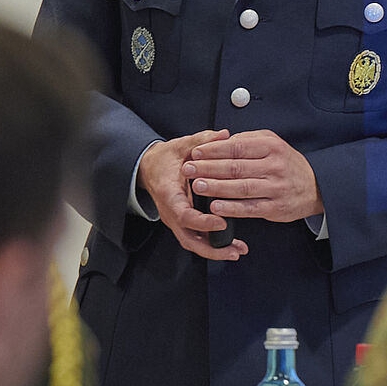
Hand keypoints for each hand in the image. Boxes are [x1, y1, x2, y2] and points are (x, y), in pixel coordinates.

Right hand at [136, 129, 247, 260]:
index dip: (203, 222)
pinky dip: (212, 244)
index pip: (184, 215)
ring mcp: (176, 220)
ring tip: (237, 251)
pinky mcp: (182, 222)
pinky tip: (230, 245)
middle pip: (189, 239)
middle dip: (212, 249)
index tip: (222, 223)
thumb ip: (201, 140)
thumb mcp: (180, 146)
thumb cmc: (164, 159)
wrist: (149, 168)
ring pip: (193, 243)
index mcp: (168, 195)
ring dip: (214, 250)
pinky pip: (196, 238)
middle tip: (234, 250)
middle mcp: (170, 212)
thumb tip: (222, 134)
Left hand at [186, 130, 323, 224]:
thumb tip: (222, 140)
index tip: (196, 152)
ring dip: (216, 188)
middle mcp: (274, 166)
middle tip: (189, 169)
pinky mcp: (275, 207)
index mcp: (271, 147)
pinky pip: (250, 208)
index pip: (237, 147)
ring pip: (241, 188)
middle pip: (235, 167)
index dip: (214, 150)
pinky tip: (216, 207)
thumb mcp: (272, 143)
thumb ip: (248, 139)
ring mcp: (275, 188)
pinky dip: (231, 208)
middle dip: (208, 168)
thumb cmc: (286, 163)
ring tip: (197, 186)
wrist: (315, 186)